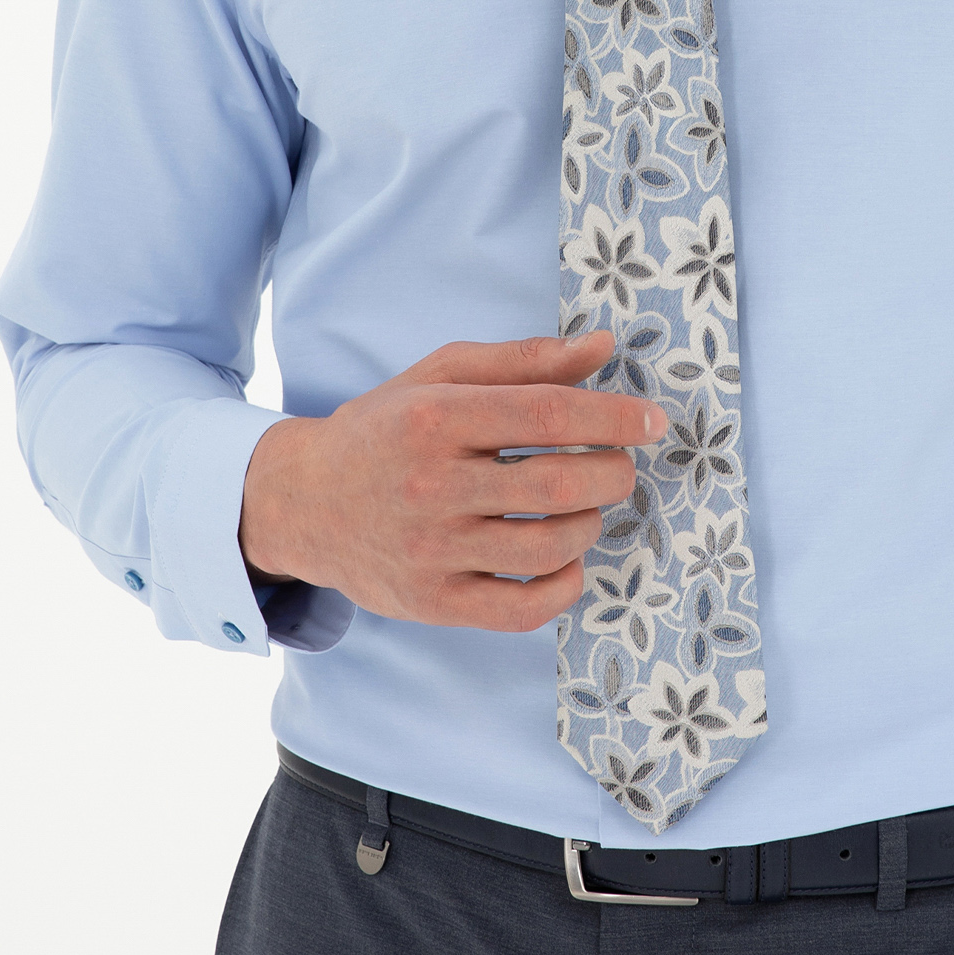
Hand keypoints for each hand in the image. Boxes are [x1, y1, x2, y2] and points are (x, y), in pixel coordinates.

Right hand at [237, 329, 661, 632]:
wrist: (303, 501)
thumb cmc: (384, 430)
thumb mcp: (440, 376)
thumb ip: (523, 360)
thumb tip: (602, 345)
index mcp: (436, 419)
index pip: (546, 415)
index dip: (612, 418)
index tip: (650, 421)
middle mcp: (431, 486)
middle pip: (557, 486)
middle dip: (612, 474)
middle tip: (620, 467)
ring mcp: (430, 551)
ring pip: (547, 548)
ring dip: (590, 525)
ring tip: (587, 507)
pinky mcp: (432, 602)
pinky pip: (520, 609)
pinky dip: (563, 586)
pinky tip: (567, 560)